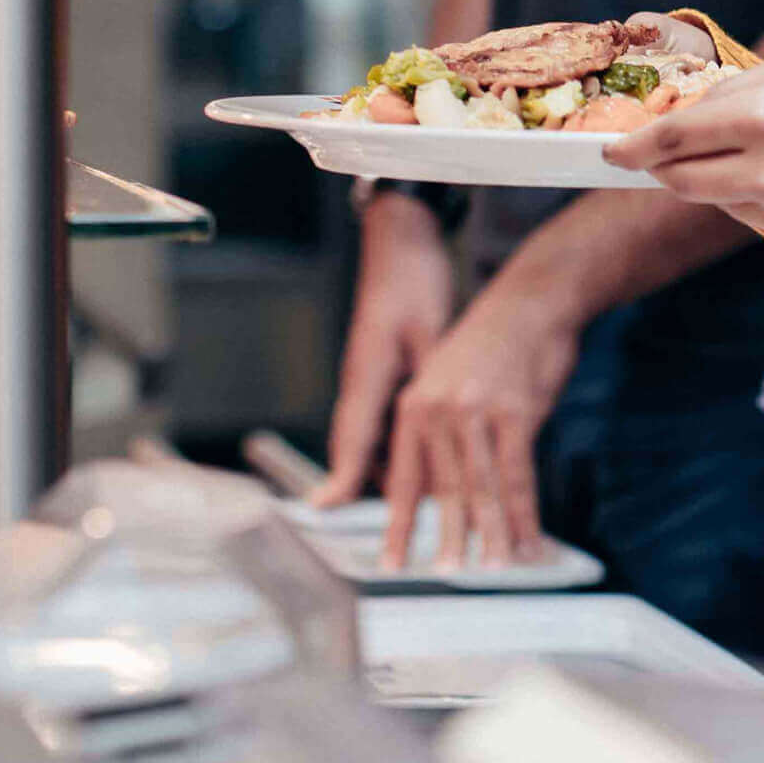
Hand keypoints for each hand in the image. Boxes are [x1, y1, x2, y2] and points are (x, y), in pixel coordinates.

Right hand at [311, 192, 453, 506]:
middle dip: (385, 488)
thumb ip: (425, 385)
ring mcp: (366, 380)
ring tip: (438, 497)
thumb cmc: (415, 283)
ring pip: (375, 440)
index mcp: (367, 375)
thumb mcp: (429, 335)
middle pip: (362, 451)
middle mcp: (360, 383)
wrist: (402, 242)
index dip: (338, 478)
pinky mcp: (378, 374)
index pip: (350, 437)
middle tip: (422, 520)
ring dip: (396, 467)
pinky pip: (384, 422)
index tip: (324, 511)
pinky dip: (404, 443)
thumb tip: (430, 430)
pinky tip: (435, 452)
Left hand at [378, 275, 579, 569]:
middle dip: (445, 538)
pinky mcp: (516, 411)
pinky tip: (529, 538)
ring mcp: (477, 410)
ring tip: (493, 568)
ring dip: (491, 535)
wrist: (531, 299)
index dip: (397, 524)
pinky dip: (525, 514)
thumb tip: (442, 490)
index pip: (401, 479)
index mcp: (415, 405)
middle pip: (441, 489)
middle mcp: (439, 409)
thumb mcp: (448, 381)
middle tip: (444, 573)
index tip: (390, 561)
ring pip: (482, 487)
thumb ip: (440, 432)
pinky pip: (519, 475)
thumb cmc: (493, 344)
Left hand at [604, 47, 763, 249]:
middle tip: (656, 154)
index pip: (672, 139)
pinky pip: (751, 216)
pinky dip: (750, 195)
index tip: (611, 150)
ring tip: (748, 150)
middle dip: (660, 167)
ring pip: (714, 199)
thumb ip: (739, 87)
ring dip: (710, 177)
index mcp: (763, 118)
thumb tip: (691, 108)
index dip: (633, 146)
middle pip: (679, 180)